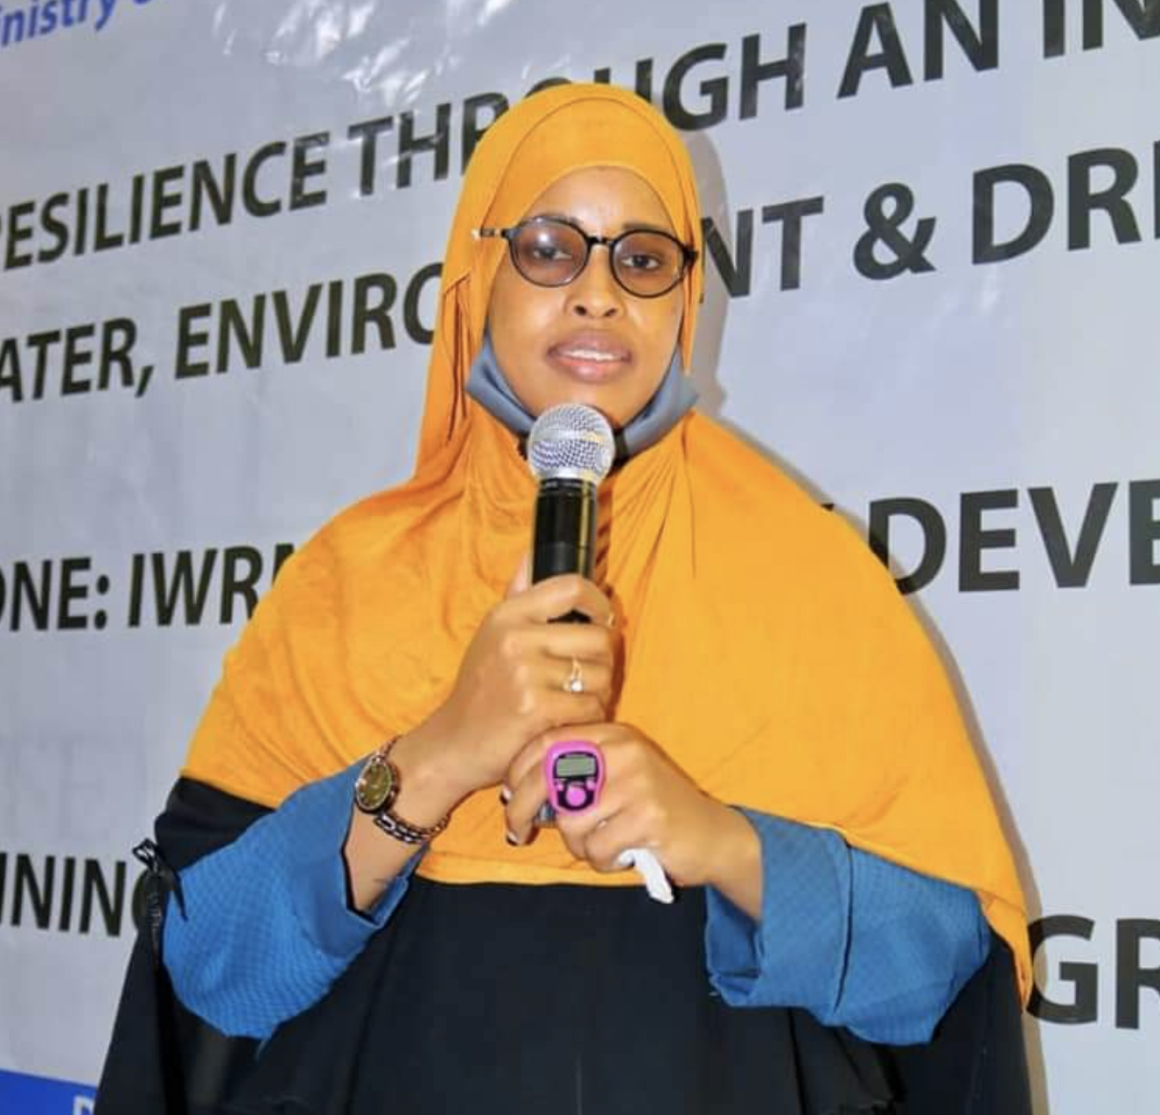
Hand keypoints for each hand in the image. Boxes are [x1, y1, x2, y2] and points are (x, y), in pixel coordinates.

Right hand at [412, 556, 618, 803]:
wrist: (455, 742)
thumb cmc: (481, 687)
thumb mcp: (492, 634)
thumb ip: (518, 594)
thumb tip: (533, 554)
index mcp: (508, 615)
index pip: (571, 587)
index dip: (599, 602)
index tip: (603, 619)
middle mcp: (515, 639)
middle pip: (598, 637)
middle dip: (604, 659)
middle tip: (589, 673)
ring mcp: (525, 675)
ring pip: (601, 675)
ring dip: (599, 692)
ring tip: (577, 699)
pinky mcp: (536, 710)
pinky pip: (591, 706)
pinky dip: (590, 717)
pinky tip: (571, 720)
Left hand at [502, 723, 750, 890]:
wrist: (713, 835)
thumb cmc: (652, 810)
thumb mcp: (616, 778)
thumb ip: (576, 776)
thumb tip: (516, 795)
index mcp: (612, 735)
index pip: (547, 742)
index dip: (517, 770)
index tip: (508, 796)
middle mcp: (623, 751)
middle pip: (549, 777)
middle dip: (521, 810)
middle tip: (517, 833)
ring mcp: (638, 781)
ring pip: (571, 821)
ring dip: (577, 845)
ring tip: (599, 846)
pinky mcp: (649, 816)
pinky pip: (597, 847)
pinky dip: (602, 861)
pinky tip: (620, 856)